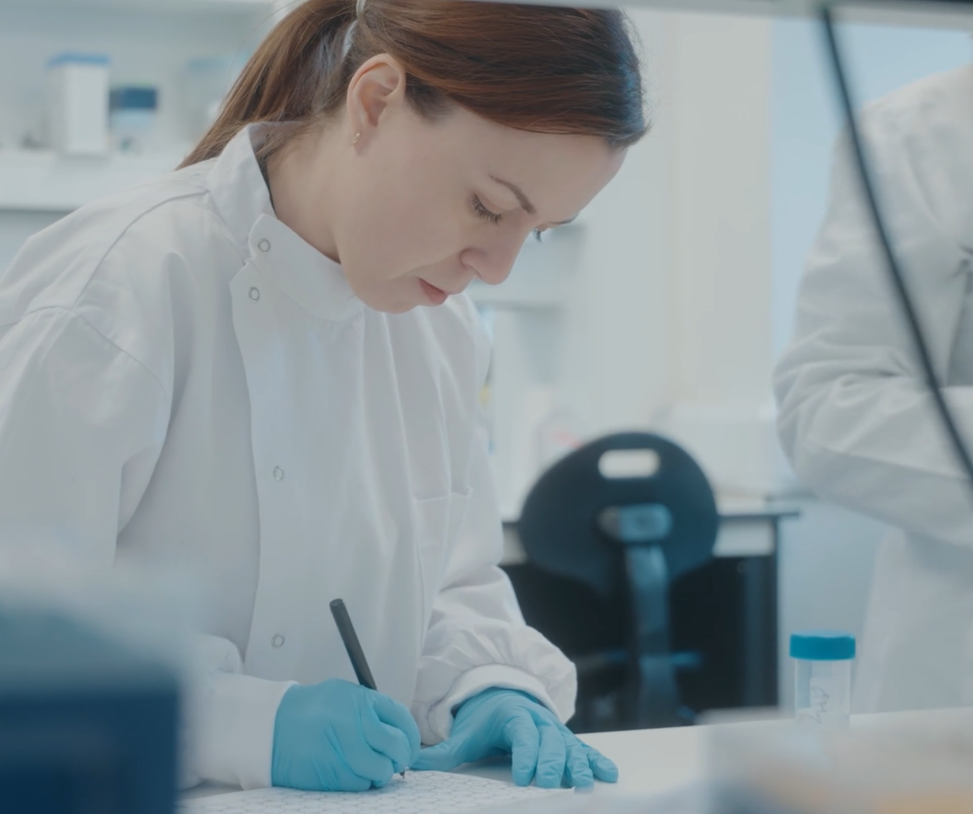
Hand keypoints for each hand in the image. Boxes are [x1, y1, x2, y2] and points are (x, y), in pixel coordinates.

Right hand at [272, 679, 420, 791]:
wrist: (270, 728)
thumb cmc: (310, 712)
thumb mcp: (344, 696)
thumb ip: (371, 710)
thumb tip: (399, 732)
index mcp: (359, 699)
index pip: (401, 718)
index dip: (411, 736)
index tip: (410, 746)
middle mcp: (354, 722)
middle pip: (395, 746)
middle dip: (400, 757)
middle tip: (397, 761)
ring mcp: (342, 748)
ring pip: (380, 769)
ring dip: (381, 773)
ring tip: (373, 769)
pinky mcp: (331, 772)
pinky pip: (360, 783)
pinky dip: (362, 782)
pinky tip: (353, 773)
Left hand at [412, 689, 617, 788]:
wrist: (503, 696)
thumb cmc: (483, 720)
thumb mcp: (463, 734)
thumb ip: (441, 753)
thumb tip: (409, 764)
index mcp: (513, 716)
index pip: (521, 735)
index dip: (525, 755)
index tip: (524, 778)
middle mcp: (538, 720)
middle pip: (549, 741)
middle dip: (552, 763)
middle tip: (551, 783)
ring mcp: (554, 730)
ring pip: (570, 745)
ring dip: (579, 763)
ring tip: (586, 782)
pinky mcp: (565, 740)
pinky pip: (584, 749)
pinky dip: (596, 760)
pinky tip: (609, 775)